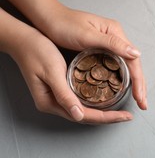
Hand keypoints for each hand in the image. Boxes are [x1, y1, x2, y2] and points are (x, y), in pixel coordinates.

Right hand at [10, 27, 132, 123]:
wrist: (24, 40)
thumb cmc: (37, 52)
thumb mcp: (52, 71)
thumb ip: (64, 94)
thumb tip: (78, 115)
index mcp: (50, 103)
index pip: (85, 116)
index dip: (107, 117)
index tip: (125, 116)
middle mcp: (54, 105)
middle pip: (86, 116)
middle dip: (109, 117)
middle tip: (127, 116)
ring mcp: (56, 99)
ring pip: (85, 111)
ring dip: (103, 111)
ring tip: (121, 111)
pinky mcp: (60, 91)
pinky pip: (81, 101)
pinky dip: (95, 102)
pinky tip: (106, 99)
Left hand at [42, 7, 146, 109]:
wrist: (47, 18)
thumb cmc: (64, 25)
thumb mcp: (87, 35)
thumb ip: (112, 44)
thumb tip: (136, 53)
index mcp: (116, 33)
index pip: (133, 60)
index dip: (138, 81)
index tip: (140, 98)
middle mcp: (116, 38)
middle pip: (134, 65)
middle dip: (140, 85)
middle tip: (143, 104)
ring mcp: (110, 44)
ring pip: (128, 67)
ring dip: (134, 84)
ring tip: (138, 99)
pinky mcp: (101, 49)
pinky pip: (118, 66)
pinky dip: (123, 79)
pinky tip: (123, 89)